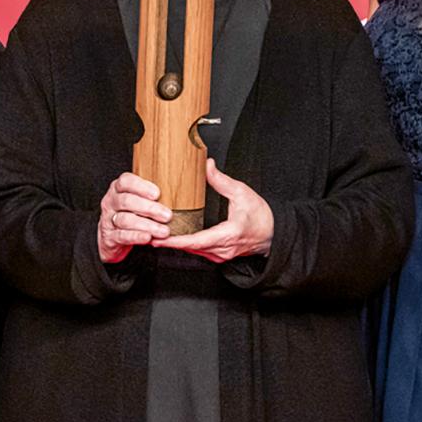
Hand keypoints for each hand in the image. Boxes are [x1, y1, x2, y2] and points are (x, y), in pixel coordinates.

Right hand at [97, 172, 169, 263]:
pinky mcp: (109, 237)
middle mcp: (111, 202)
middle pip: (127, 201)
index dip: (141, 186)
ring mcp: (108, 220)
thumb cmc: (132, 214)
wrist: (114, 237)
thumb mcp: (138, 200)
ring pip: (125, 220)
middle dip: (149, 208)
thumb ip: (151, 195)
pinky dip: (136, 236)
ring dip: (146, 225)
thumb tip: (179, 192)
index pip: (125, 181)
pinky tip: (148, 237)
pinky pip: (122, 236)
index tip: (157, 194)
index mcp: (118, 189)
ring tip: (164, 231)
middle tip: (167, 215)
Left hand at [153, 159, 273, 262]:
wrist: (273, 233)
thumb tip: (207, 165)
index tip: (159, 238)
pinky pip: (198, 251)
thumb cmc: (261, 216)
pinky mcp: (219, 255)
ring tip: (155, 236)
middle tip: (148, 235)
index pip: (196, 241)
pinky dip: (185, 245)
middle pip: (189, 248)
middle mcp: (222, 249)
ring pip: (193, 251)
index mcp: (227, 235)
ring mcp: (220, 255)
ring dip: (175, 244)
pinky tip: (174, 237)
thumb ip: (222, 180)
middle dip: (169, 242)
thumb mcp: (242, 193)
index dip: (176, 241)